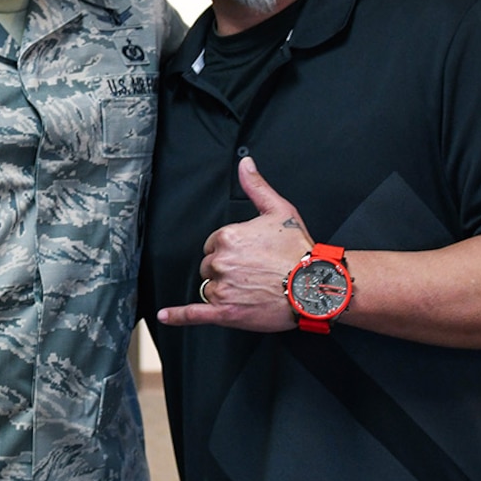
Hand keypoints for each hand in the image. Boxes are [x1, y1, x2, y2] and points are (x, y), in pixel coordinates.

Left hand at [156, 156, 312, 332]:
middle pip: (210, 267)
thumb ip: (256, 186)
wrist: (314, 285)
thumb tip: (245, 165)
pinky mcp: (224, 312)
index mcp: (228, 237)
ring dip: (223, 290)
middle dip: (226, 270)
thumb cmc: (299, 251)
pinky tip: (166, 315)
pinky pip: (194, 314)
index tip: (248, 256)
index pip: (214, 245)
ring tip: (250, 291)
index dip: (230, 251)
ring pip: (209, 288)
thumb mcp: (279, 210)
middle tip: (253, 274)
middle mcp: (221, 261)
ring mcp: (221, 288)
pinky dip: (178, 316)